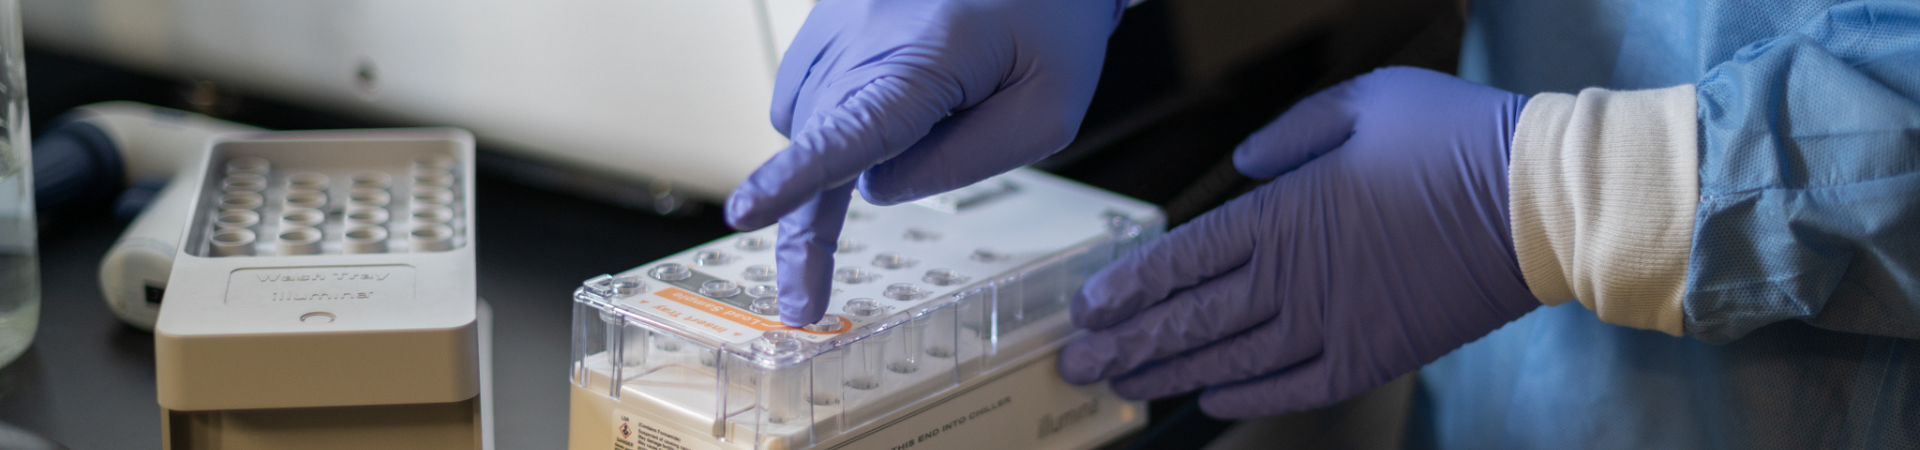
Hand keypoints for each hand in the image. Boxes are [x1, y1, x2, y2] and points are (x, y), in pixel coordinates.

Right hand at [725, 0, 1123, 325]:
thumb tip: (876, 188)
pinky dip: (835, 111)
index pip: (849, 131)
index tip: (748, 214)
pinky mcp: (826, 13)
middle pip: (818, 142)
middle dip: (808, 221)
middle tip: (805, 299)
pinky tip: (889, 99)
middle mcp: (866, 30)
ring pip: (809, 119)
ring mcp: (838, 17)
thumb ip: (965, 164)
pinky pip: (806, 86)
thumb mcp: (1047, 112)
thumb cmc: (1054, 22)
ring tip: (929, 115)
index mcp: (929, 57)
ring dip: (842, 146)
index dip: (794, 180)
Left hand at [1057, 67, 1541, 417]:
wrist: (1543, 201)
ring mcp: (1333, 323)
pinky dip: (1247, 398)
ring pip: (1229, 361)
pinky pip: (1294, 388)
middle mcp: (1297, 277)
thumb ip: (1290, 135)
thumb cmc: (1456, 139)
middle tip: (1074, 366)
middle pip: (1190, 321)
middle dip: (1125, 345)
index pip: (1182, 261)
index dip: (1128, 288)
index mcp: (1285, 213)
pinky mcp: (1373, 355)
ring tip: (1121, 391)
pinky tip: (1209, 403)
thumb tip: (1243, 165)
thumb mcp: (1363, 103)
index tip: (1086, 309)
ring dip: (1169, 377)